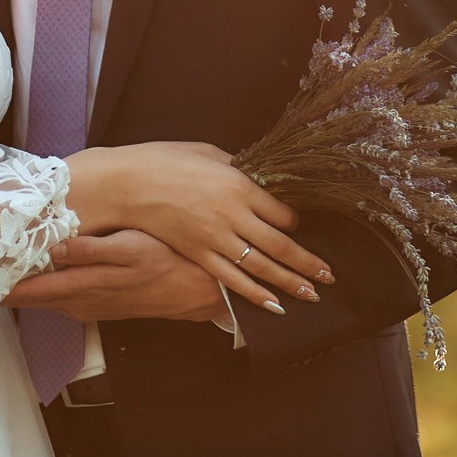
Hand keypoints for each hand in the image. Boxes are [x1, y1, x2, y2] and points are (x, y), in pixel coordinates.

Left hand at [6, 230, 232, 324]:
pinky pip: (59, 294)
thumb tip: (54, 246)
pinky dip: (42, 284)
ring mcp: (86, 306)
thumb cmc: (165, 262)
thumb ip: (90, 250)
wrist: (197, 290)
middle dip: (2, 279)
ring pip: (42, 295)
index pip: (26, 289)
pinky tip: (36, 266)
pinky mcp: (96, 303)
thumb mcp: (131, 249)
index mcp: (79, 288)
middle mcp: (76, 303)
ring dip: (21, 282)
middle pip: (28, 295)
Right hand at [62, 141, 333, 314]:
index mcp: (239, 185)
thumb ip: (236, 167)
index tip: (301, 228)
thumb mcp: (208, 153)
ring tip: (311, 295)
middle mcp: (233, 215)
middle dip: (307, 263)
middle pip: (280, 245)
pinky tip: (272, 304)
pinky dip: (255, 294)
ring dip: (289, 283)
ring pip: (262, 267)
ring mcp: (216, 238)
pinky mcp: (198, 254)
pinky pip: (232, 279)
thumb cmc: (165, 160)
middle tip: (328, 276)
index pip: (282, 213)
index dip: (296, 224)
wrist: (127, 183)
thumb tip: (255, 176)